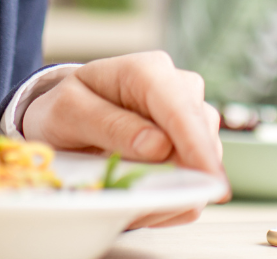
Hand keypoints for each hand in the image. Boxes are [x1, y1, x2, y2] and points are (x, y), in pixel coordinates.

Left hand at [22, 51, 224, 227]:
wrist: (67, 115)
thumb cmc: (66, 109)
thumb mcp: (69, 112)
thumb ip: (110, 125)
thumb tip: (160, 146)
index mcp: (146, 70)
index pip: (179, 108)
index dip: (197, 145)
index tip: (210, 180)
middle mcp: (177, 86)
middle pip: (200, 135)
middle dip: (182, 175)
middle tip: (141, 206)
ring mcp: (189, 114)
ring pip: (205, 158)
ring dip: (175, 188)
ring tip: (133, 200)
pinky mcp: (193, 140)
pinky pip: (199, 174)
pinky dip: (176, 195)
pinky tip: (146, 198)